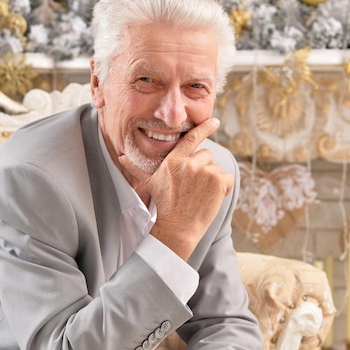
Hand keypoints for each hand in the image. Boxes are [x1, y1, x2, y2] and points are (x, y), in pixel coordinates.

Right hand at [119, 118, 233, 259]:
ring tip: (200, 195)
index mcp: (174, 161)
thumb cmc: (164, 206)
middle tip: (194, 187)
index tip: (215, 121)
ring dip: (214, 180)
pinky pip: (228, 179)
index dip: (205, 128)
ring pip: (217, 168)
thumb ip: (136, 168)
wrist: (177, 228)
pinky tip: (212, 198)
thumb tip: (121, 157)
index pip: (191, 138)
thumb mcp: (149, 184)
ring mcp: (204, 171)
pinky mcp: (217, 181)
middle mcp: (189, 163)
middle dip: (204, 169)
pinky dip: (225, 188)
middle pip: (206, 155)